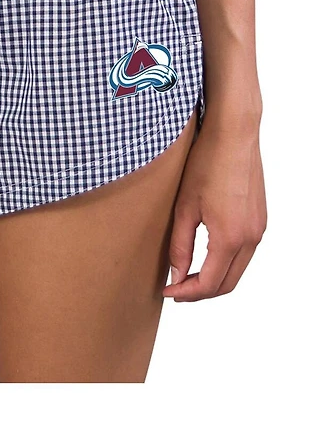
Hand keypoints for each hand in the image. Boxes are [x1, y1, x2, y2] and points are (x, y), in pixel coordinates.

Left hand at [163, 115, 266, 301]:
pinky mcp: (260, 219)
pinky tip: (206, 255)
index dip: (186, 293)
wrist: (233, 135)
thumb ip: (180, 246)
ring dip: (214, 278)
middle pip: (228, 283)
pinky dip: (226, 262)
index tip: (167, 292)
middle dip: (201, 292)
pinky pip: (245, 253)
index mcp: (230, 238)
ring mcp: (259, 228)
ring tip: (187, 275)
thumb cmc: (207, 164)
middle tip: (176, 290)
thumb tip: (177, 275)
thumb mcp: (184, 207)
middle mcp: (251, 238)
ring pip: (238, 269)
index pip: (210, 283)